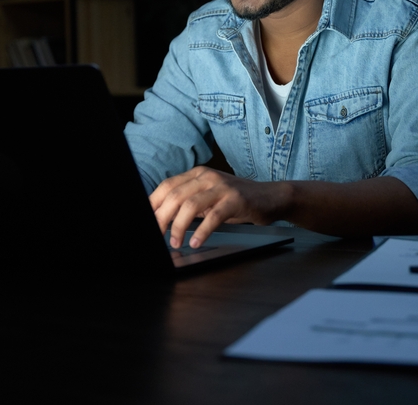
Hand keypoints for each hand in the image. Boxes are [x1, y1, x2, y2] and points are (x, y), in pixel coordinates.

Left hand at [149, 167, 289, 248]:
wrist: (271, 197)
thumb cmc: (237, 200)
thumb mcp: (209, 197)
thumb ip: (188, 202)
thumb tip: (162, 218)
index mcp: (197, 174)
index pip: (167, 186)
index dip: (153, 204)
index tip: (146, 222)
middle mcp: (207, 177)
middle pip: (175, 196)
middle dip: (162, 218)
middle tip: (157, 236)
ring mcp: (222, 187)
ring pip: (190, 205)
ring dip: (179, 226)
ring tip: (176, 242)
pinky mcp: (236, 199)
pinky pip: (214, 216)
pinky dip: (202, 231)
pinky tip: (197, 242)